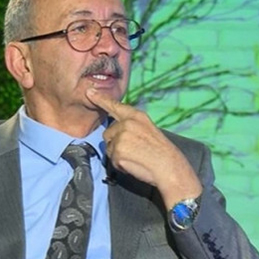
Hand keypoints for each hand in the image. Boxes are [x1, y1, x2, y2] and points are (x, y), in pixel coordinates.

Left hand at [86, 88, 201, 207]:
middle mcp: (127, 123)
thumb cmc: (160, 152)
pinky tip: (134, 164)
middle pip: (108, 133)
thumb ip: (131, 125)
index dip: (101, 98)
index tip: (90, 92)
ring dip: (118, 154)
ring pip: (109, 147)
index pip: (115, 106)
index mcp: (136, 116)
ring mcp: (121, 136)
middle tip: (135, 150)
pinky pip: (112, 159)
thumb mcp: (148, 129)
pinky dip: (120, 164)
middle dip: (116, 143)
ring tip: (136, 157)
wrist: (169, 166)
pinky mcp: (118, 150)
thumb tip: (116, 129)